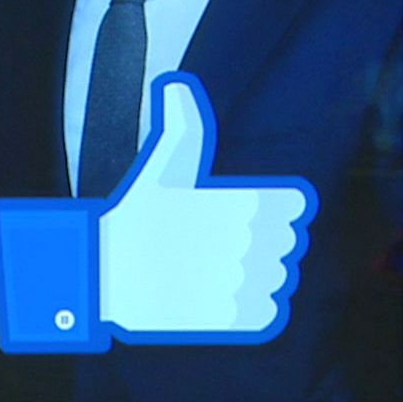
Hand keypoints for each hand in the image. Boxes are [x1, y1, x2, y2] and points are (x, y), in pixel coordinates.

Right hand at [0, 73, 317, 352]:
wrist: (107, 272)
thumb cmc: (137, 213)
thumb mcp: (163, 162)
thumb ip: (183, 123)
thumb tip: (176, 84)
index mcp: (251, 201)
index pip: (295, 207)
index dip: (271, 212)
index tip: (240, 217)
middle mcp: (258, 242)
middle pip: (288, 243)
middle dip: (261, 245)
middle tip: (219, 246)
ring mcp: (251, 281)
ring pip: (278, 277)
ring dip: (255, 275)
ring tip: (216, 270)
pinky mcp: (240, 317)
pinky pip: (268, 311)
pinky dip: (251, 306)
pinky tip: (220, 294)